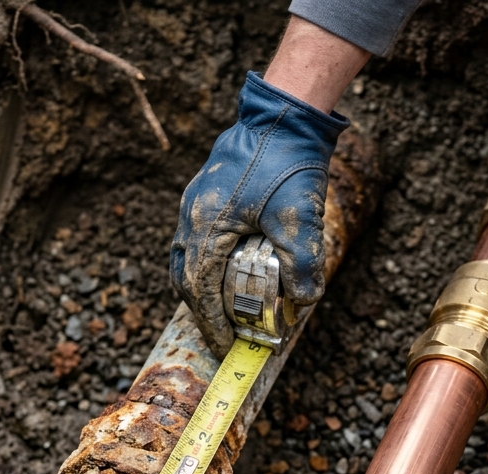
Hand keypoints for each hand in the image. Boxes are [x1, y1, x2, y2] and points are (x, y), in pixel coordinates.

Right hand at [169, 17, 363, 355]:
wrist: (283, 112)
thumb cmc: (287, 160)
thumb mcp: (300, 219)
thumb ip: (302, 265)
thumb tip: (302, 303)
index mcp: (205, 228)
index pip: (200, 291)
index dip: (212, 324)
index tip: (226, 347)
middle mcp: (191, 218)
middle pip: (185, 280)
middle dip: (203, 312)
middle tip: (224, 334)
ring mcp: (194, 205)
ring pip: (185, 260)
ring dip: (201, 290)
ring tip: (222, 310)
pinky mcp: (205, 195)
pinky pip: (194, 241)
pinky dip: (205, 265)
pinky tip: (226, 271)